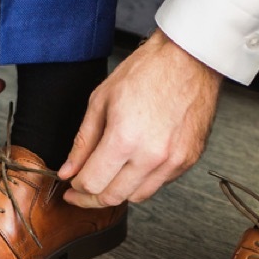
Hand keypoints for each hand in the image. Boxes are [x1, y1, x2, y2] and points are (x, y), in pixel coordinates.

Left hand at [59, 30, 222, 206]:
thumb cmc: (148, 71)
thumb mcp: (101, 100)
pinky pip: (159, 184)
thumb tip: (69, 170)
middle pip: (114, 197)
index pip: (93, 183)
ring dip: (118, 192)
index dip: (76, 189)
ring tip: (108, 177)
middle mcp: (152, 156)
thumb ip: (83, 141)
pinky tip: (134, 165)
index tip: (71, 187)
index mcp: (125, 139)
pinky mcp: (189, 160)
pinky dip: (142, 181)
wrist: (189, 60)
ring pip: (137, 196)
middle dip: (92, 198)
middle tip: (82, 191)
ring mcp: (174, 161)